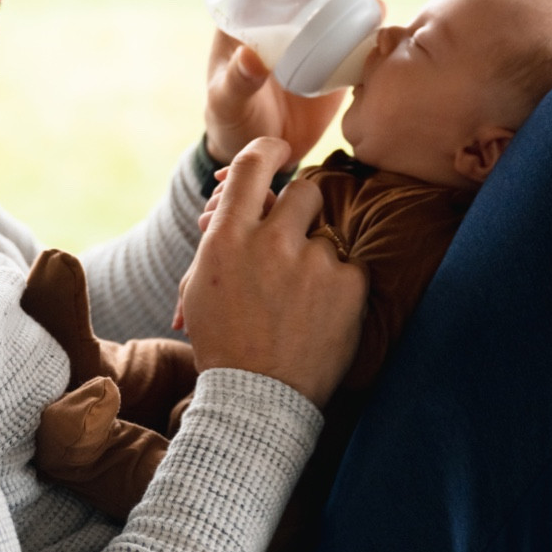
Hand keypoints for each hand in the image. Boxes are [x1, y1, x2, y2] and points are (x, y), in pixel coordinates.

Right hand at [178, 137, 366, 408]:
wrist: (257, 401)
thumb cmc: (223, 343)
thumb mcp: (201, 286)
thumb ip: (219, 239)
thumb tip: (228, 199)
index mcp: (226, 239)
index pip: (251, 166)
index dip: (268, 150)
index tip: (279, 151)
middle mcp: (270, 241)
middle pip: (303, 190)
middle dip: (302, 209)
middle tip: (296, 238)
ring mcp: (312, 262)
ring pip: (325, 237)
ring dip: (317, 261)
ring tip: (300, 305)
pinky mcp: (348, 284)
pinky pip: (350, 268)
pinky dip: (339, 289)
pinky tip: (321, 317)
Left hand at [202, 0, 379, 166]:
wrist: (261, 154)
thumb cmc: (232, 122)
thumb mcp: (228, 102)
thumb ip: (237, 82)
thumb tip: (254, 59)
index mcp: (249, 18)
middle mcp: (284, 21)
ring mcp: (312, 39)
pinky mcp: (336, 60)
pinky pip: (357, 32)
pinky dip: (371, 19)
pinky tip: (380, 15)